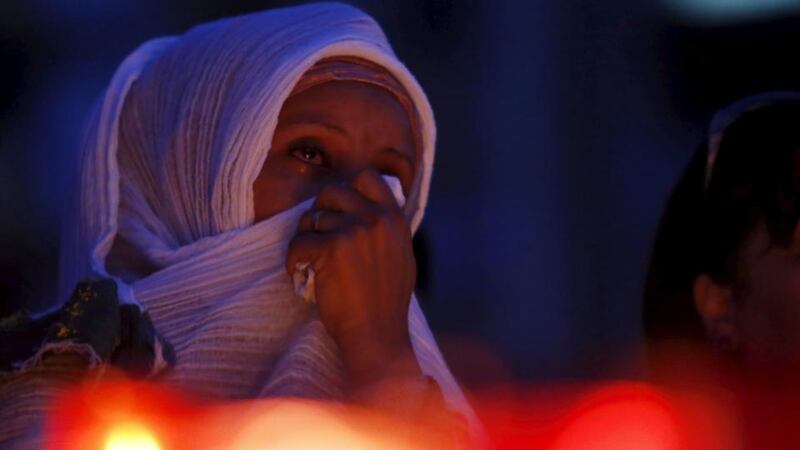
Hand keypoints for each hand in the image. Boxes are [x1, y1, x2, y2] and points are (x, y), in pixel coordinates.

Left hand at [286, 169, 420, 389]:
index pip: (367, 177)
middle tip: (317, 238)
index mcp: (395, 218)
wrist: (376, 335)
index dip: (347, 190)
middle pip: (332, 191)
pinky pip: (299, 242)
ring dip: (305, 239)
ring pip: (311, 218)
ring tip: (309, 262)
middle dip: (319, 212)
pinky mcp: (330, 248)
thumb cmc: (386, 303)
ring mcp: (354, 231)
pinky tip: (301, 275)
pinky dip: (294, 260)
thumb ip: (386, 229)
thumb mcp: (400, 256)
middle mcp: (376, 219)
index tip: (338, 212)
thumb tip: (370, 208)